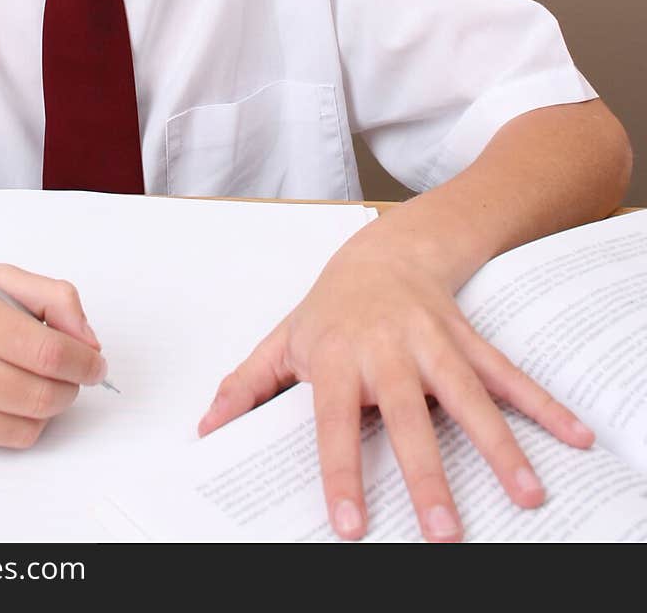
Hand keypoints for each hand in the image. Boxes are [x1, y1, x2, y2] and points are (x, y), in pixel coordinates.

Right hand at [0, 258, 107, 449]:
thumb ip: (49, 297)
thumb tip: (88, 340)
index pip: (48, 351)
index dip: (85, 361)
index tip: (95, 362)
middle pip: (41, 395)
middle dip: (71, 388)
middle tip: (74, 375)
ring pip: (23, 427)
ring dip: (46, 410)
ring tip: (39, 385)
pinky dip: (9, 422)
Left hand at [197, 232, 593, 541]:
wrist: (384, 249)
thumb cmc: (331, 307)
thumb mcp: (283, 340)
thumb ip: (247, 386)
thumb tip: (208, 430)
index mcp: (336, 357)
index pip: (334, 423)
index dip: (341, 474)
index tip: (350, 526)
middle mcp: (386, 349)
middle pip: (407, 417)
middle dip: (427, 475)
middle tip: (445, 532)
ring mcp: (432, 342)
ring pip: (467, 396)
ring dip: (500, 446)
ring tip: (527, 494)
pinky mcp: (467, 338)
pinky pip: (507, 374)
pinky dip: (542, 405)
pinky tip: (573, 437)